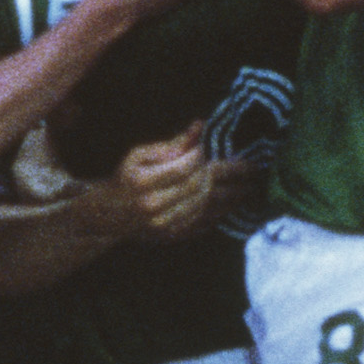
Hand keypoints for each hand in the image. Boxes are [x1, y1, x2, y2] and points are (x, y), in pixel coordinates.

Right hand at [92, 123, 248, 244]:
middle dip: (230, 177)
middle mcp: (154, 207)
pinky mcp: (174, 236)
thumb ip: (172, 144)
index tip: (219, 147)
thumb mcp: (140, 155)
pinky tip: (236, 203)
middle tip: (254, 167)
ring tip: (252, 185)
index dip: (203, 157)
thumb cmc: (126, 178)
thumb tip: (200, 127)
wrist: (110, 215)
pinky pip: (204, 223)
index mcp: (143, 183)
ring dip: (233, 196)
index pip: (184, 168)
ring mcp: (165, 225)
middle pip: (201, 189)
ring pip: (207, 208)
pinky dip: (221, 212)